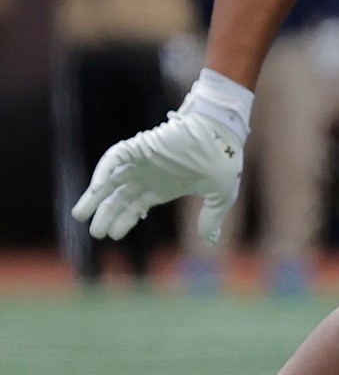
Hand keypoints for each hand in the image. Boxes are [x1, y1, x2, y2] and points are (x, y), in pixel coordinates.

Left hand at [72, 107, 243, 245]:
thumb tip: (211, 242)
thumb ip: (211, 218)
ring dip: (94, 197)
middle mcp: (148, 176)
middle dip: (106, 215)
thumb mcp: (220, 196)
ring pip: (110, 181)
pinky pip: (114, 158)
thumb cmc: (223, 160)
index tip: (113, 235)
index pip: (136, 207)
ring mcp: (142, 162)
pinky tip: (96, 188)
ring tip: (79, 215)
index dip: (124, 221)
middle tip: (96, 233)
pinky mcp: (139, 147)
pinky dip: (103, 172)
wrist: (223, 132)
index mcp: (164, 187)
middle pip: (119, 198)